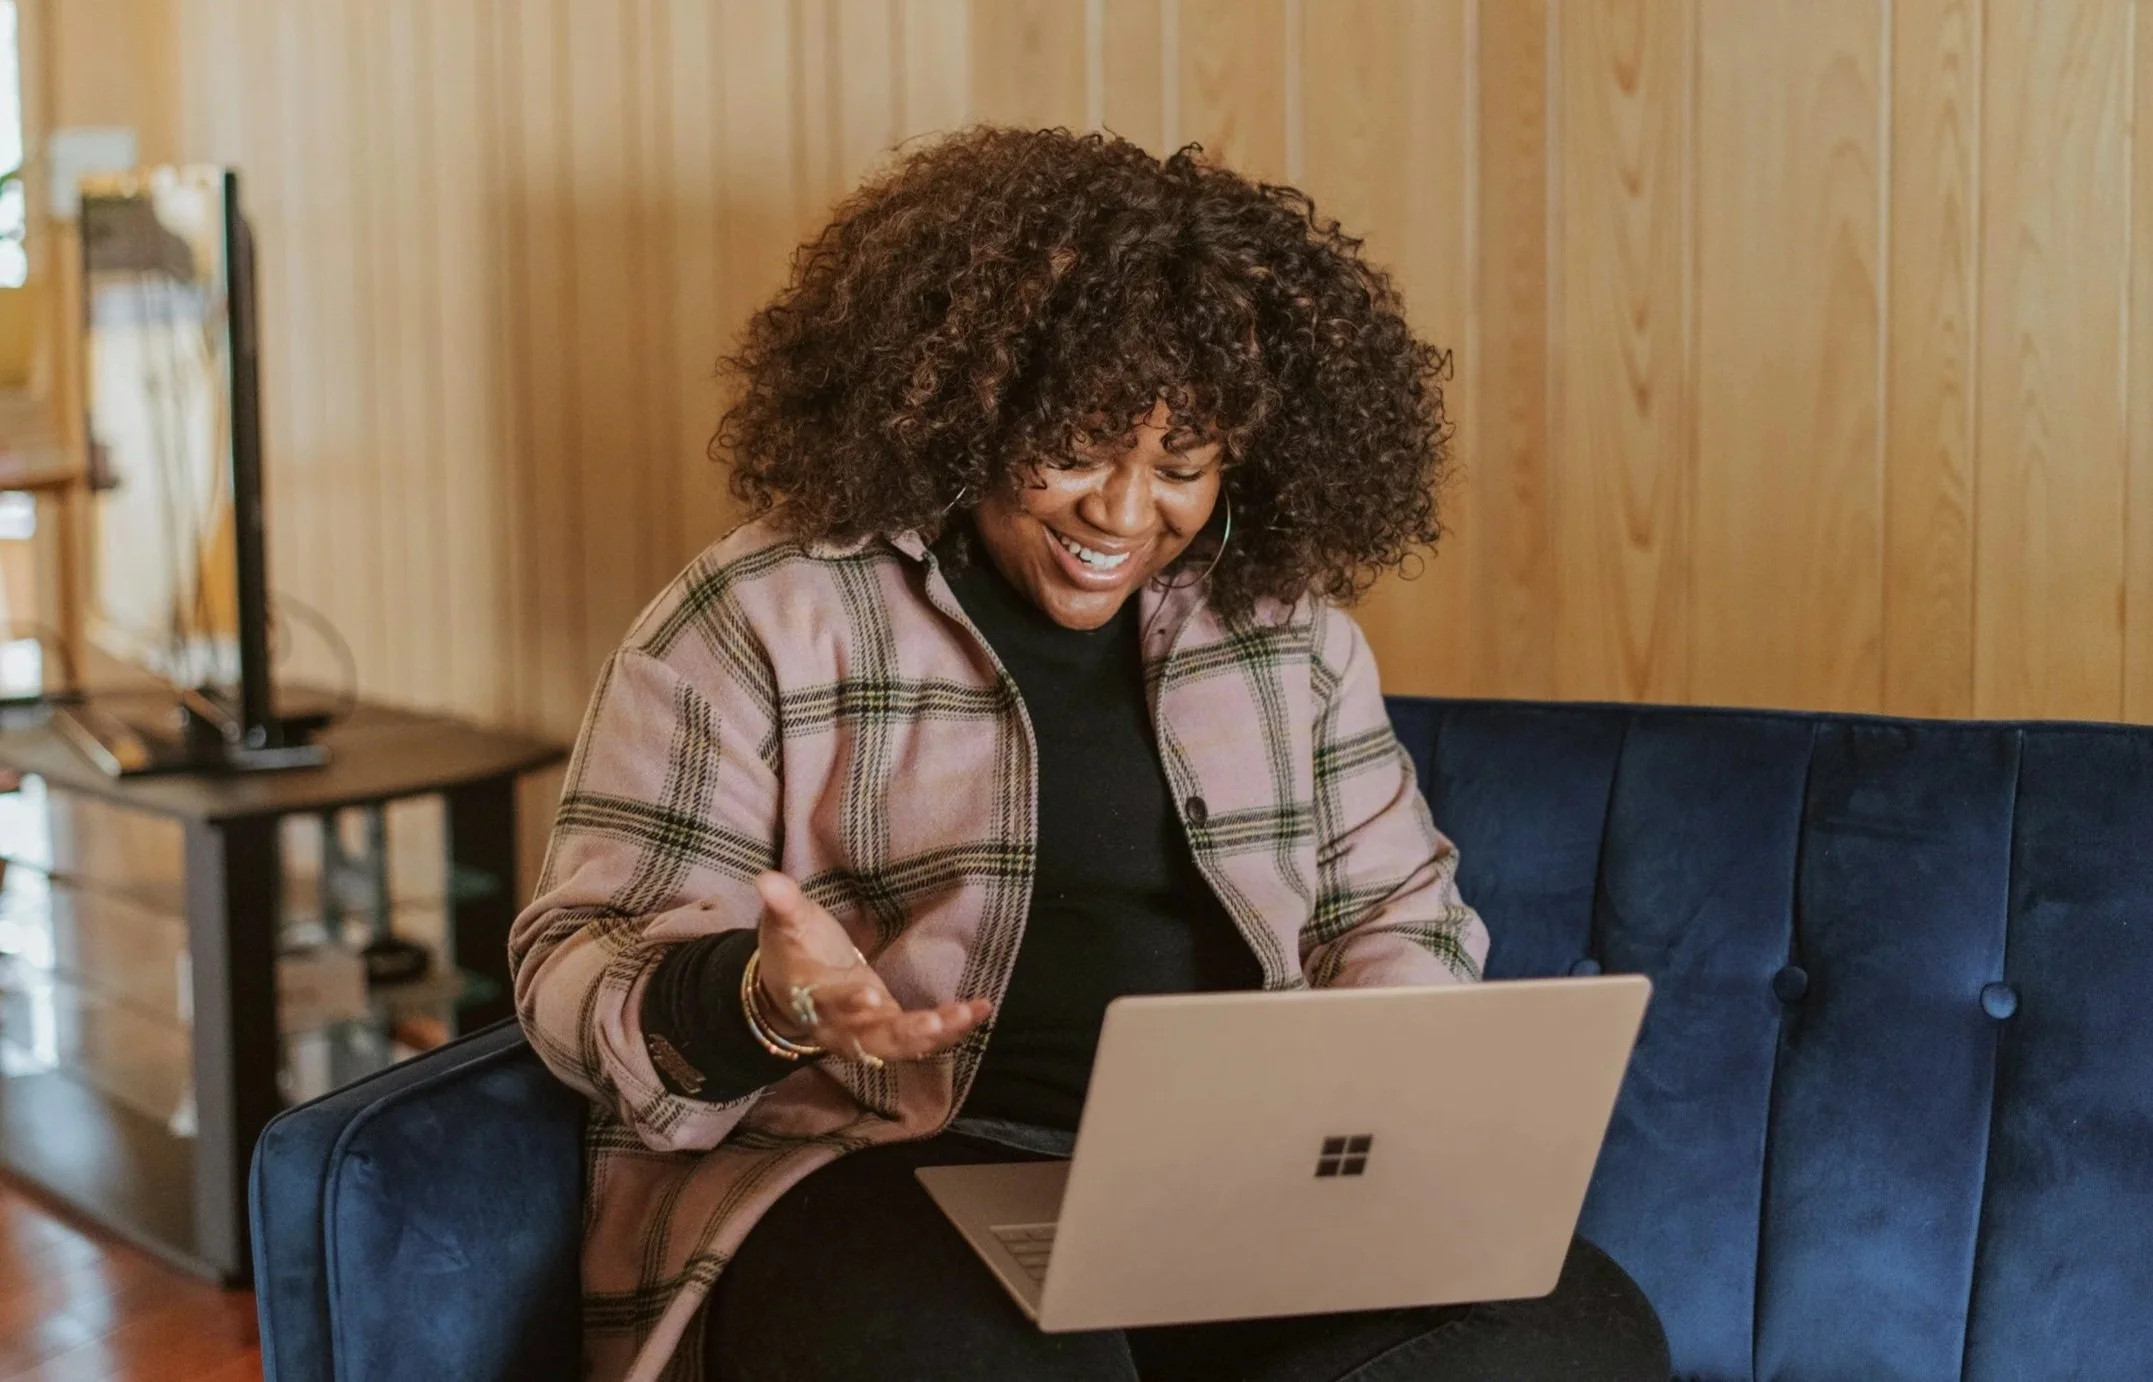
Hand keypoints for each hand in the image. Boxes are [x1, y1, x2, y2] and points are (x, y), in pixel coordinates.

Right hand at [752, 871, 991, 1062]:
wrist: (791, 994)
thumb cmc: (794, 952)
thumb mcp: (786, 925)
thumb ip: (783, 905)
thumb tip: (766, 879)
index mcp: (811, 996)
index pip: (828, 1003)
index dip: (847, 1003)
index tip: (869, 997)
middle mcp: (840, 1025)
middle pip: (870, 1037)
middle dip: (903, 1032)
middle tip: (934, 1023)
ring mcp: (867, 1034)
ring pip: (900, 1044)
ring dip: (936, 1034)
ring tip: (967, 1014)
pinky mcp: (890, 1032)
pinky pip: (921, 1038)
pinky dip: (951, 1029)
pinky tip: (980, 1010)